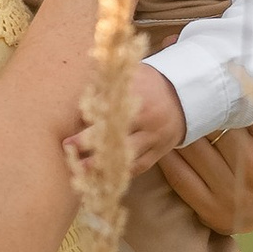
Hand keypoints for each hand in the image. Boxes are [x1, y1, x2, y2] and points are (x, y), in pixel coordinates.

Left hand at [65, 62, 190, 189]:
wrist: (185, 96)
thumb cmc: (150, 82)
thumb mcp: (135, 73)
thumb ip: (110, 80)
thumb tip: (83, 88)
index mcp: (139, 93)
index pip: (112, 104)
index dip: (91, 112)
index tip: (72, 117)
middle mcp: (148, 116)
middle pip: (117, 131)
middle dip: (90, 140)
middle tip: (67, 146)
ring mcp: (155, 136)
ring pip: (127, 153)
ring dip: (103, 163)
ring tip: (79, 171)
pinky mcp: (160, 150)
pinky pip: (140, 166)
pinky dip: (121, 172)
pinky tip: (102, 178)